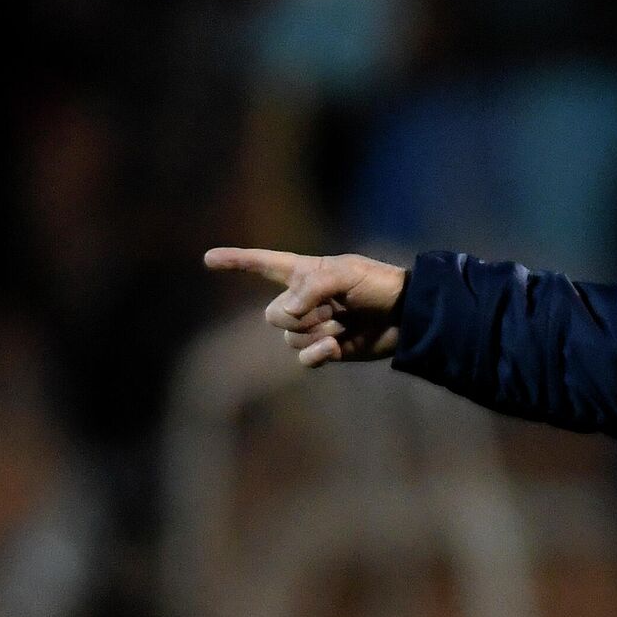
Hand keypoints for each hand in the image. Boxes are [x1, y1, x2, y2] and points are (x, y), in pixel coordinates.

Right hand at [203, 247, 407, 367]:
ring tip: (343, 323)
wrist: (407, 315)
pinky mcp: (326, 350)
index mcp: (304, 272)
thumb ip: (311, 287)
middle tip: (333, 308)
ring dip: (315, 332)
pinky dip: (316, 354)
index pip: (262, 264)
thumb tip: (285, 314)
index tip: (208, 258)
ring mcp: (313, 326)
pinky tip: (335, 347)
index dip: (235, 262)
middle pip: (273, 315)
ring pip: (288, 338)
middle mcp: (303, 299)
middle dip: (298, 315)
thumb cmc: (378, 285)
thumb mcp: (346, 273)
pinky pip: (303, 358)